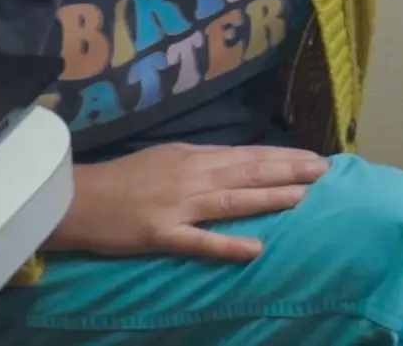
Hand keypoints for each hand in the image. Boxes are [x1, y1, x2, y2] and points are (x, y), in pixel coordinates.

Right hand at [45, 143, 330, 261]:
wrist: (78, 198)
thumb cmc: (124, 177)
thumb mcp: (168, 157)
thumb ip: (203, 160)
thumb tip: (239, 161)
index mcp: (195, 156)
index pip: (248, 154)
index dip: (282, 155)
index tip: (314, 156)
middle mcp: (192, 176)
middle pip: (248, 171)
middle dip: (289, 169)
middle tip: (324, 170)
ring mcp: (179, 205)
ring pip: (233, 200)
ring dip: (270, 197)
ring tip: (304, 196)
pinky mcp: (162, 234)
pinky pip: (200, 241)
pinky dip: (228, 245)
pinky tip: (255, 248)